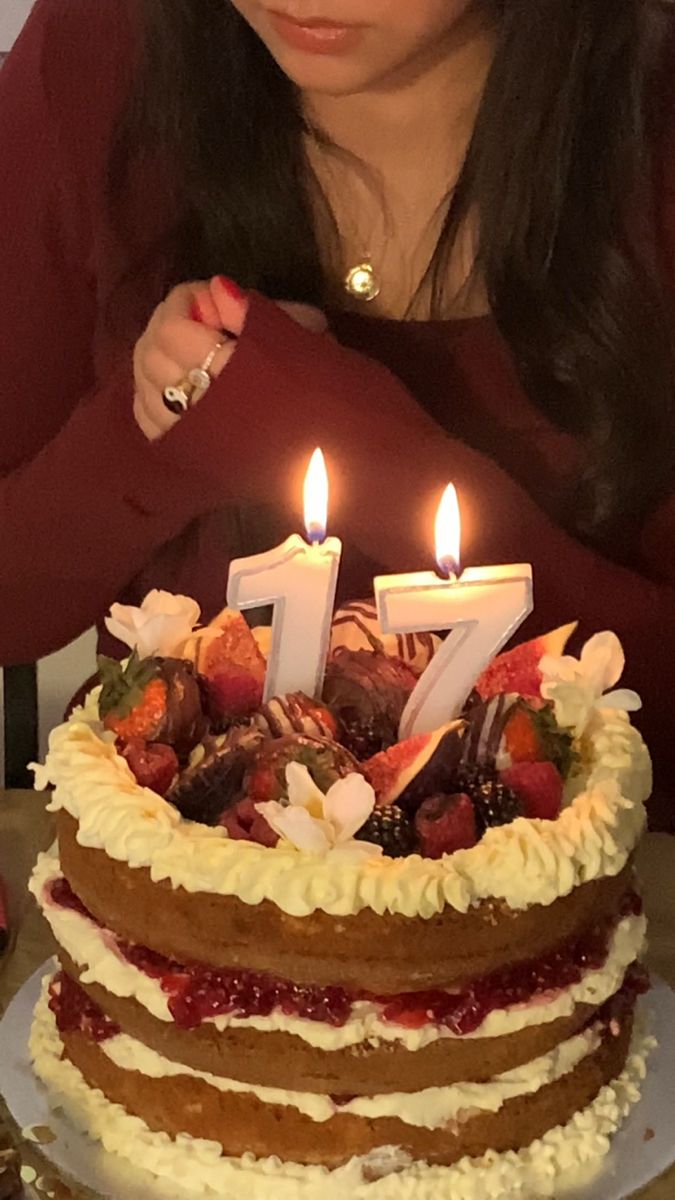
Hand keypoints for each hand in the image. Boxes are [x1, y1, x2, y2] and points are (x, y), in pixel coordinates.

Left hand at [133, 278, 326, 441]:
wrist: (337, 461)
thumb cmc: (328, 396)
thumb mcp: (302, 343)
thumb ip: (255, 313)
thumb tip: (218, 288)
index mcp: (227, 374)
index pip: (172, 328)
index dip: (183, 301)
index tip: (209, 295)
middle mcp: (199, 405)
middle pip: (151, 351)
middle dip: (168, 321)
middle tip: (197, 315)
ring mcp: (189, 433)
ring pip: (144, 381)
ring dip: (157, 351)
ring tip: (186, 343)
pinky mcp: (189, 453)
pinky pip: (147, 414)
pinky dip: (151, 388)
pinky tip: (173, 378)